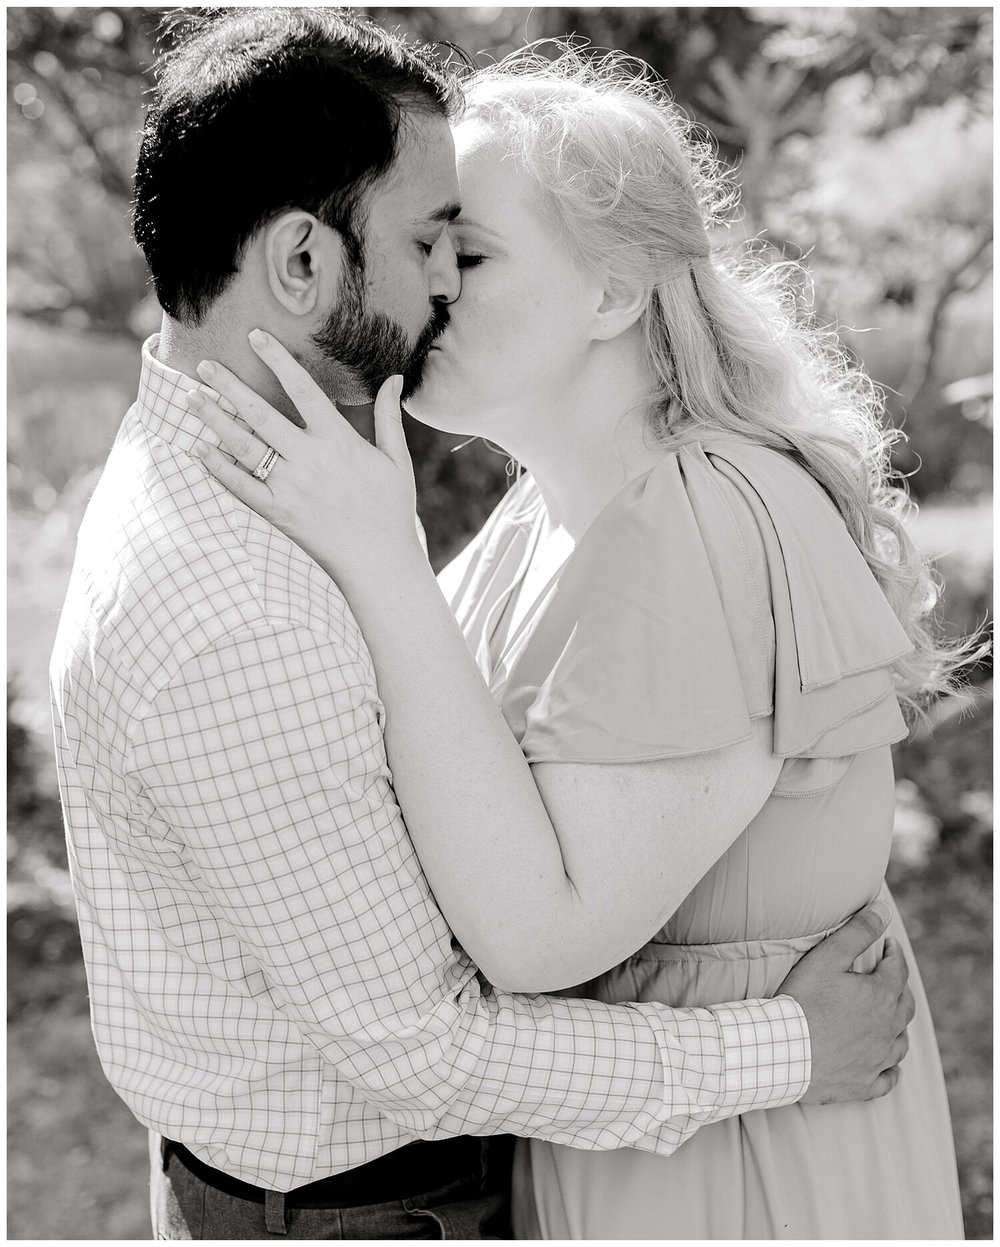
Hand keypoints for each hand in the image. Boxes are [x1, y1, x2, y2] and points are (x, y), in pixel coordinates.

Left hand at [186, 330, 421, 586]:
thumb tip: (394, 378)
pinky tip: (200, 449)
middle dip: (230, 386)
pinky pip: (241, 486)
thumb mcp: (396, 459)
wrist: (378, 562)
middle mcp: (309, 460)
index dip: (277, 360)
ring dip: (215, 420)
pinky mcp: (277, 513)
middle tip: (205, 365)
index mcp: (339, 441)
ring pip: (244, 446)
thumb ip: (388, 417)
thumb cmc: (391, 509)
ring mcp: (290, 487)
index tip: (255, 337)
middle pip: (261, 414)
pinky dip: (218, 467)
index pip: (303, 389)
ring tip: (193, 399)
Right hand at [779, 899, 913, 1104]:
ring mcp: (878, 1060)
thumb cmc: (803, 1001)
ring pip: (900, 1042)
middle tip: (890, 978)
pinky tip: (889, 1067)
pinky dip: (891, 1070)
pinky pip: (888, 1078)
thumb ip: (858, 932)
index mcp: (882, 997)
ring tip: (889, 1019)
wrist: (784, 1051)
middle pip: (905, 1006)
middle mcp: (888, 1030)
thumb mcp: (828, 957)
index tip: (889, 946)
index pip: (898, 970)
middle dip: (899, 988)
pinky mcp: (864, 1084)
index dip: (894, 954)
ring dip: (898, 1028)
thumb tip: (883, 911)